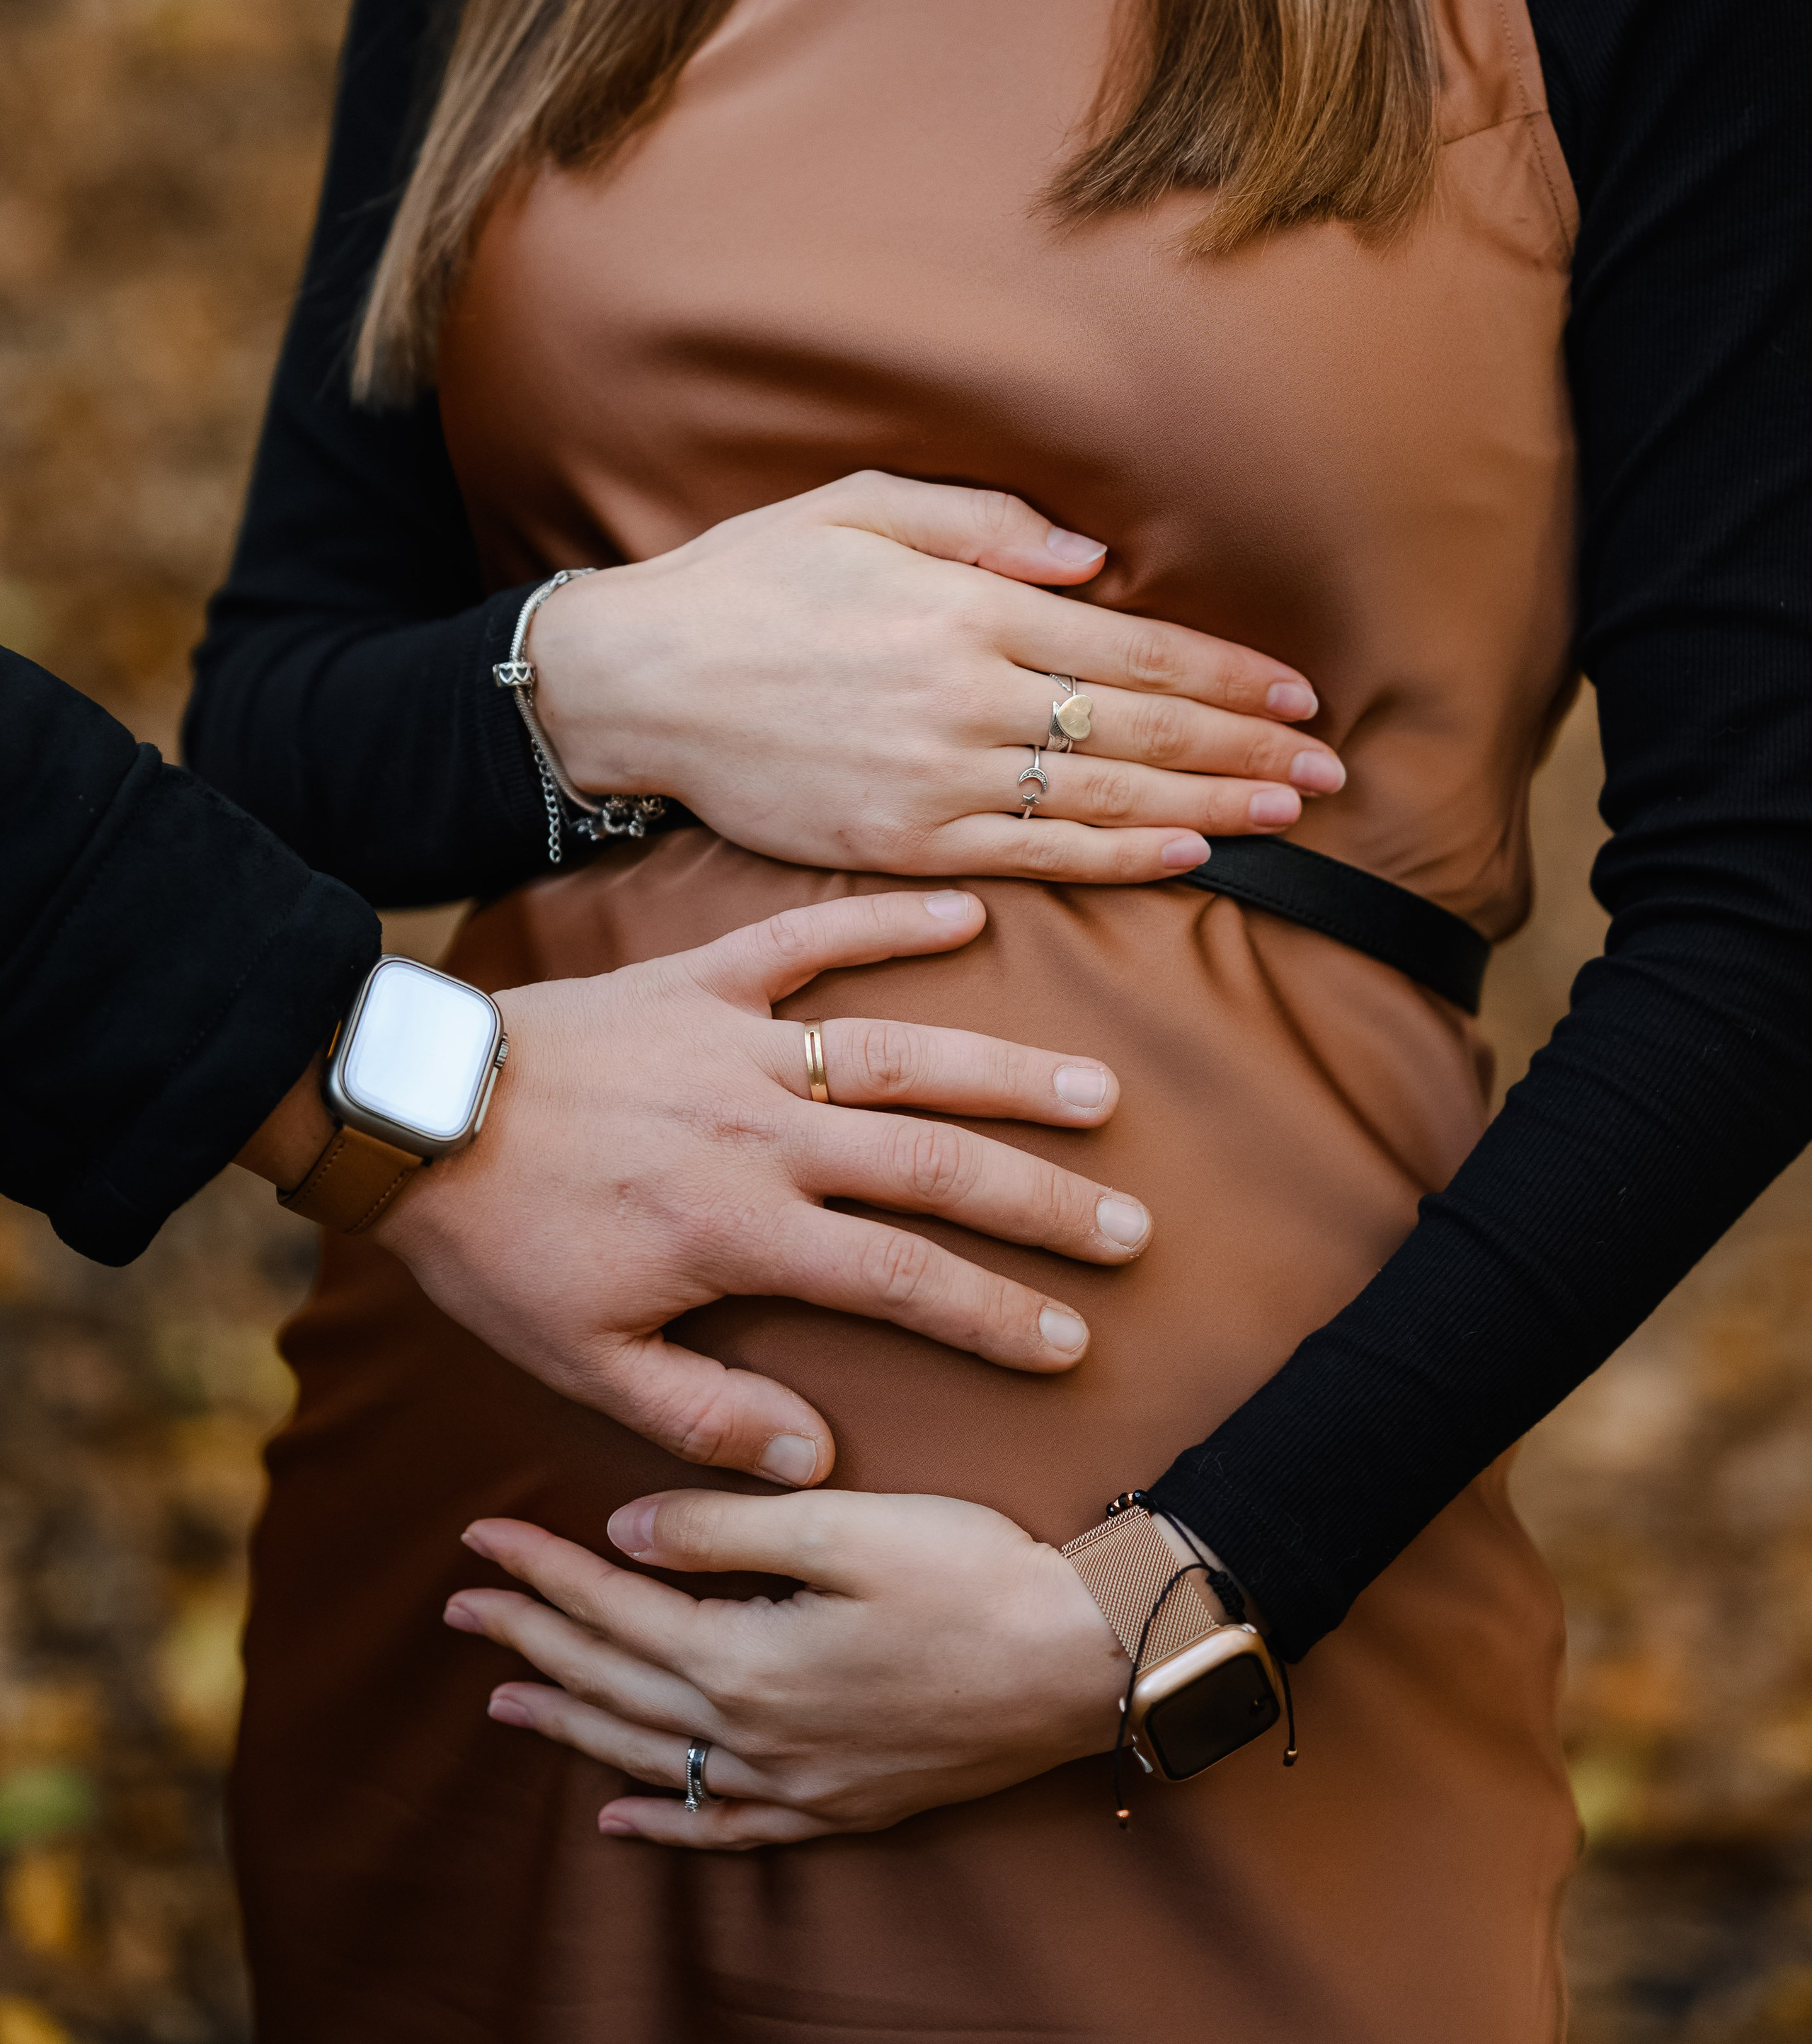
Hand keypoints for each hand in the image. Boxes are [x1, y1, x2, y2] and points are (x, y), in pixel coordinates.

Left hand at [377, 889, 1143, 1484]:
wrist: (414, 1115)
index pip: (902, 1282)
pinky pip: (809, 939)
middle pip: (935, 1166)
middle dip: (1041, 1202)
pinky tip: (968, 912)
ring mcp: (739, 1045)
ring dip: (1003, 1073)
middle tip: (1128, 1227)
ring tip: (1095, 1091)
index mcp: (741, 1232)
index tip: (1069, 1339)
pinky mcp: (702, 978)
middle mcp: (763, 1133)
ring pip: (899, 1054)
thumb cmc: (498, 1248)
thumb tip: (817, 1458)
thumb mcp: (581, 1363)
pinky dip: (887, 920)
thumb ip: (702, 1418)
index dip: (994, 1315)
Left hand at [446, 1489, 1128, 1847]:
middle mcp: (758, 1736)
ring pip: (653, 1758)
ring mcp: (801, 1782)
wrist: (1087, 1658)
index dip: (540, 1570)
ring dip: (572, 1723)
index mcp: (748, 1659)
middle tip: (460, 1606)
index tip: (478, 1535)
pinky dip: (664, 1822)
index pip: (613, 1607)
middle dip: (532, 1639)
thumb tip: (623, 1528)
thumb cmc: (975, 1573)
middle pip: (615, 1684)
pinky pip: (726, 1826)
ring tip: (505, 1698)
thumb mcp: (845, 1525)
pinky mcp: (844, 1804)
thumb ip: (724, 1526)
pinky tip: (622, 1817)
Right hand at [530, 471, 1342, 883]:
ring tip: (1289, 813)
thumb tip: (1096, 564)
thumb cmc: (748, 580)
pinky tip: (1190, 854)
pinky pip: (1038, 858)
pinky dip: (1123, 857)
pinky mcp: (903, 842)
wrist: (639, 681)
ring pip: (1107, 798)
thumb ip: (986, 526)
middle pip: (1143, 729)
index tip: (1298, 693)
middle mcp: (967, 695)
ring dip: (1213, 805)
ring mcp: (938, 778)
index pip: (1135, 649)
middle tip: (1331, 769)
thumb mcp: (858, 506)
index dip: (1228, 674)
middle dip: (1249, 747)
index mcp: (967, 606)